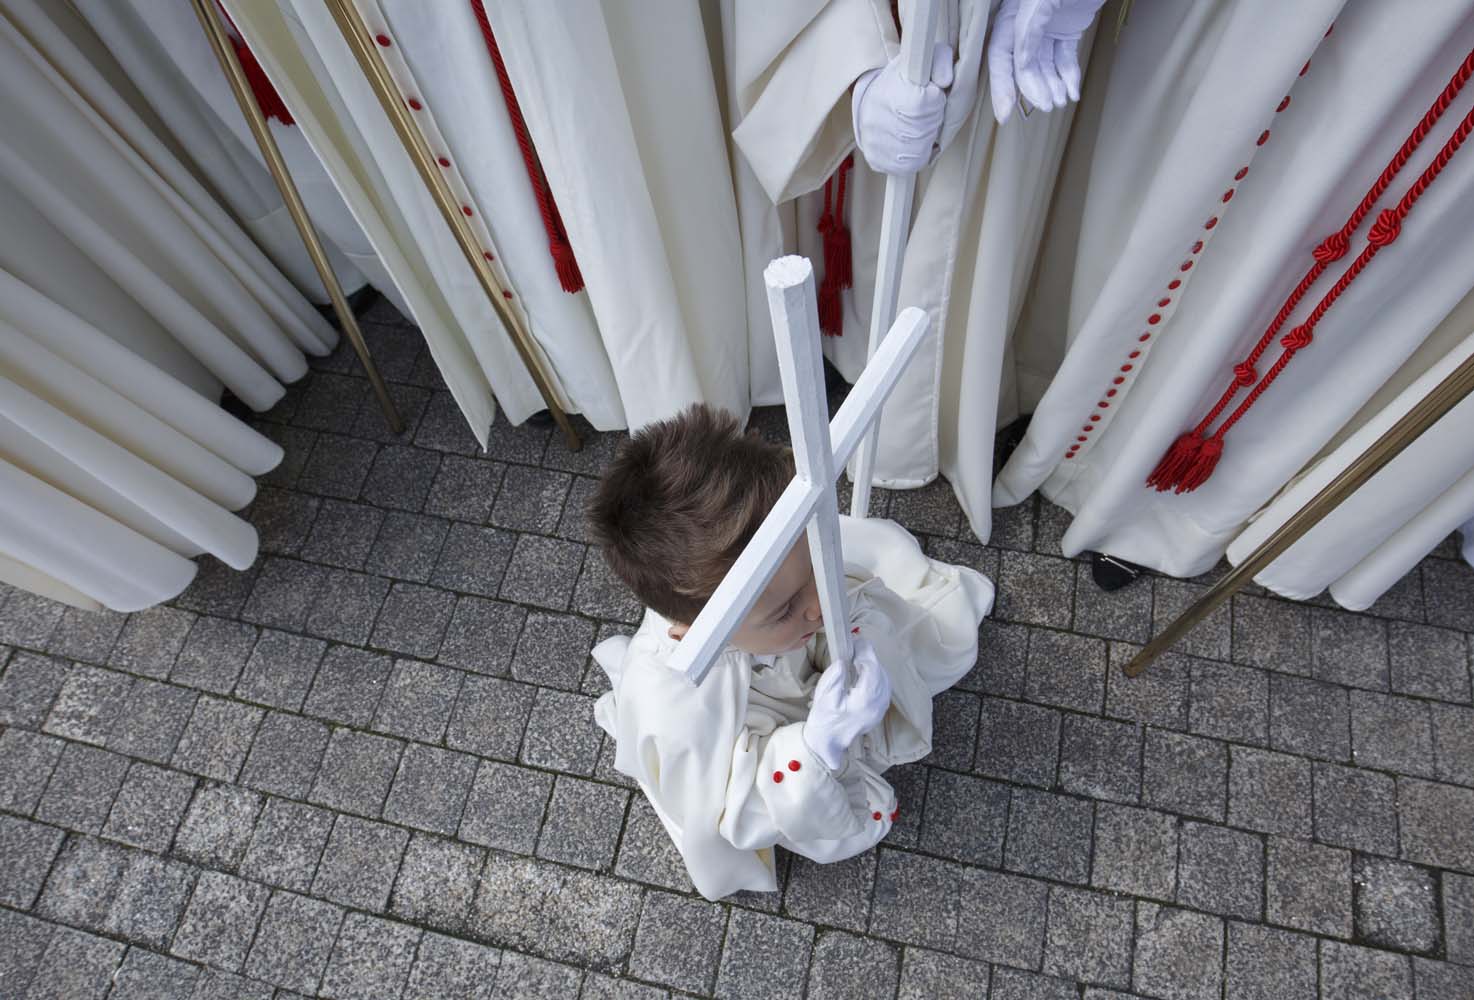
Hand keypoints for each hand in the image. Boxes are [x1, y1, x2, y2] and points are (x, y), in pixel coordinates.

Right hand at [802, 638, 891, 769]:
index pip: (872, 669)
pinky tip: (865, 671)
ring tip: (859, 658)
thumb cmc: (823, 719)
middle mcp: (877, 704)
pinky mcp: (880, 710)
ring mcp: (881, 708)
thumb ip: (834, 677)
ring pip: (885, 679)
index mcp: (864, 701)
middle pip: (880, 673)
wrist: (828, 742)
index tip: (854, 643)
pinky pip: (884, 687)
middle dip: (870, 657)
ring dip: (874, 665)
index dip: (865, 653)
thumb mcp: (823, 697)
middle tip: (856, 646)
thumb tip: (844, 660)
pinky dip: (876, 675)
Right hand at [852, 44, 954, 174]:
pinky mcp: (874, 158)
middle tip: (926, 113)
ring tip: (919, 128)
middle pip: (924, 130)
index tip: (930, 95)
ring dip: (925, 141)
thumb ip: (940, 63)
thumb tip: (944, 81)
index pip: (928, 103)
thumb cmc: (903, 81)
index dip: (936, 101)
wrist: (871, 100)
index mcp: (891, 90)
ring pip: (918, 152)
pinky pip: (905, 167)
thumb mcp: (923, 61)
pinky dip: (915, 157)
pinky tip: (911, 144)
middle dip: (932, 122)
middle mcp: (877, 117)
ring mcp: (874, 140)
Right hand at [988, 0, 1104, 122]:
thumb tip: (1019, 61)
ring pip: (1044, 65)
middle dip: (1033, 89)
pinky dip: (1069, 76)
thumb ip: (1028, 27)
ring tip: (1060, 102)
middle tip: (1046, 106)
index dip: (1002, 85)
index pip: (1001, 57)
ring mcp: (1047, 29)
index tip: (1006, 114)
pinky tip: (1073, 92)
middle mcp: (1027, 26)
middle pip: (1023, 66)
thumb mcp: (1041, 0)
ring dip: (1052, 86)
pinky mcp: (1067, 30)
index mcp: (1013, 17)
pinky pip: (1065, 58)